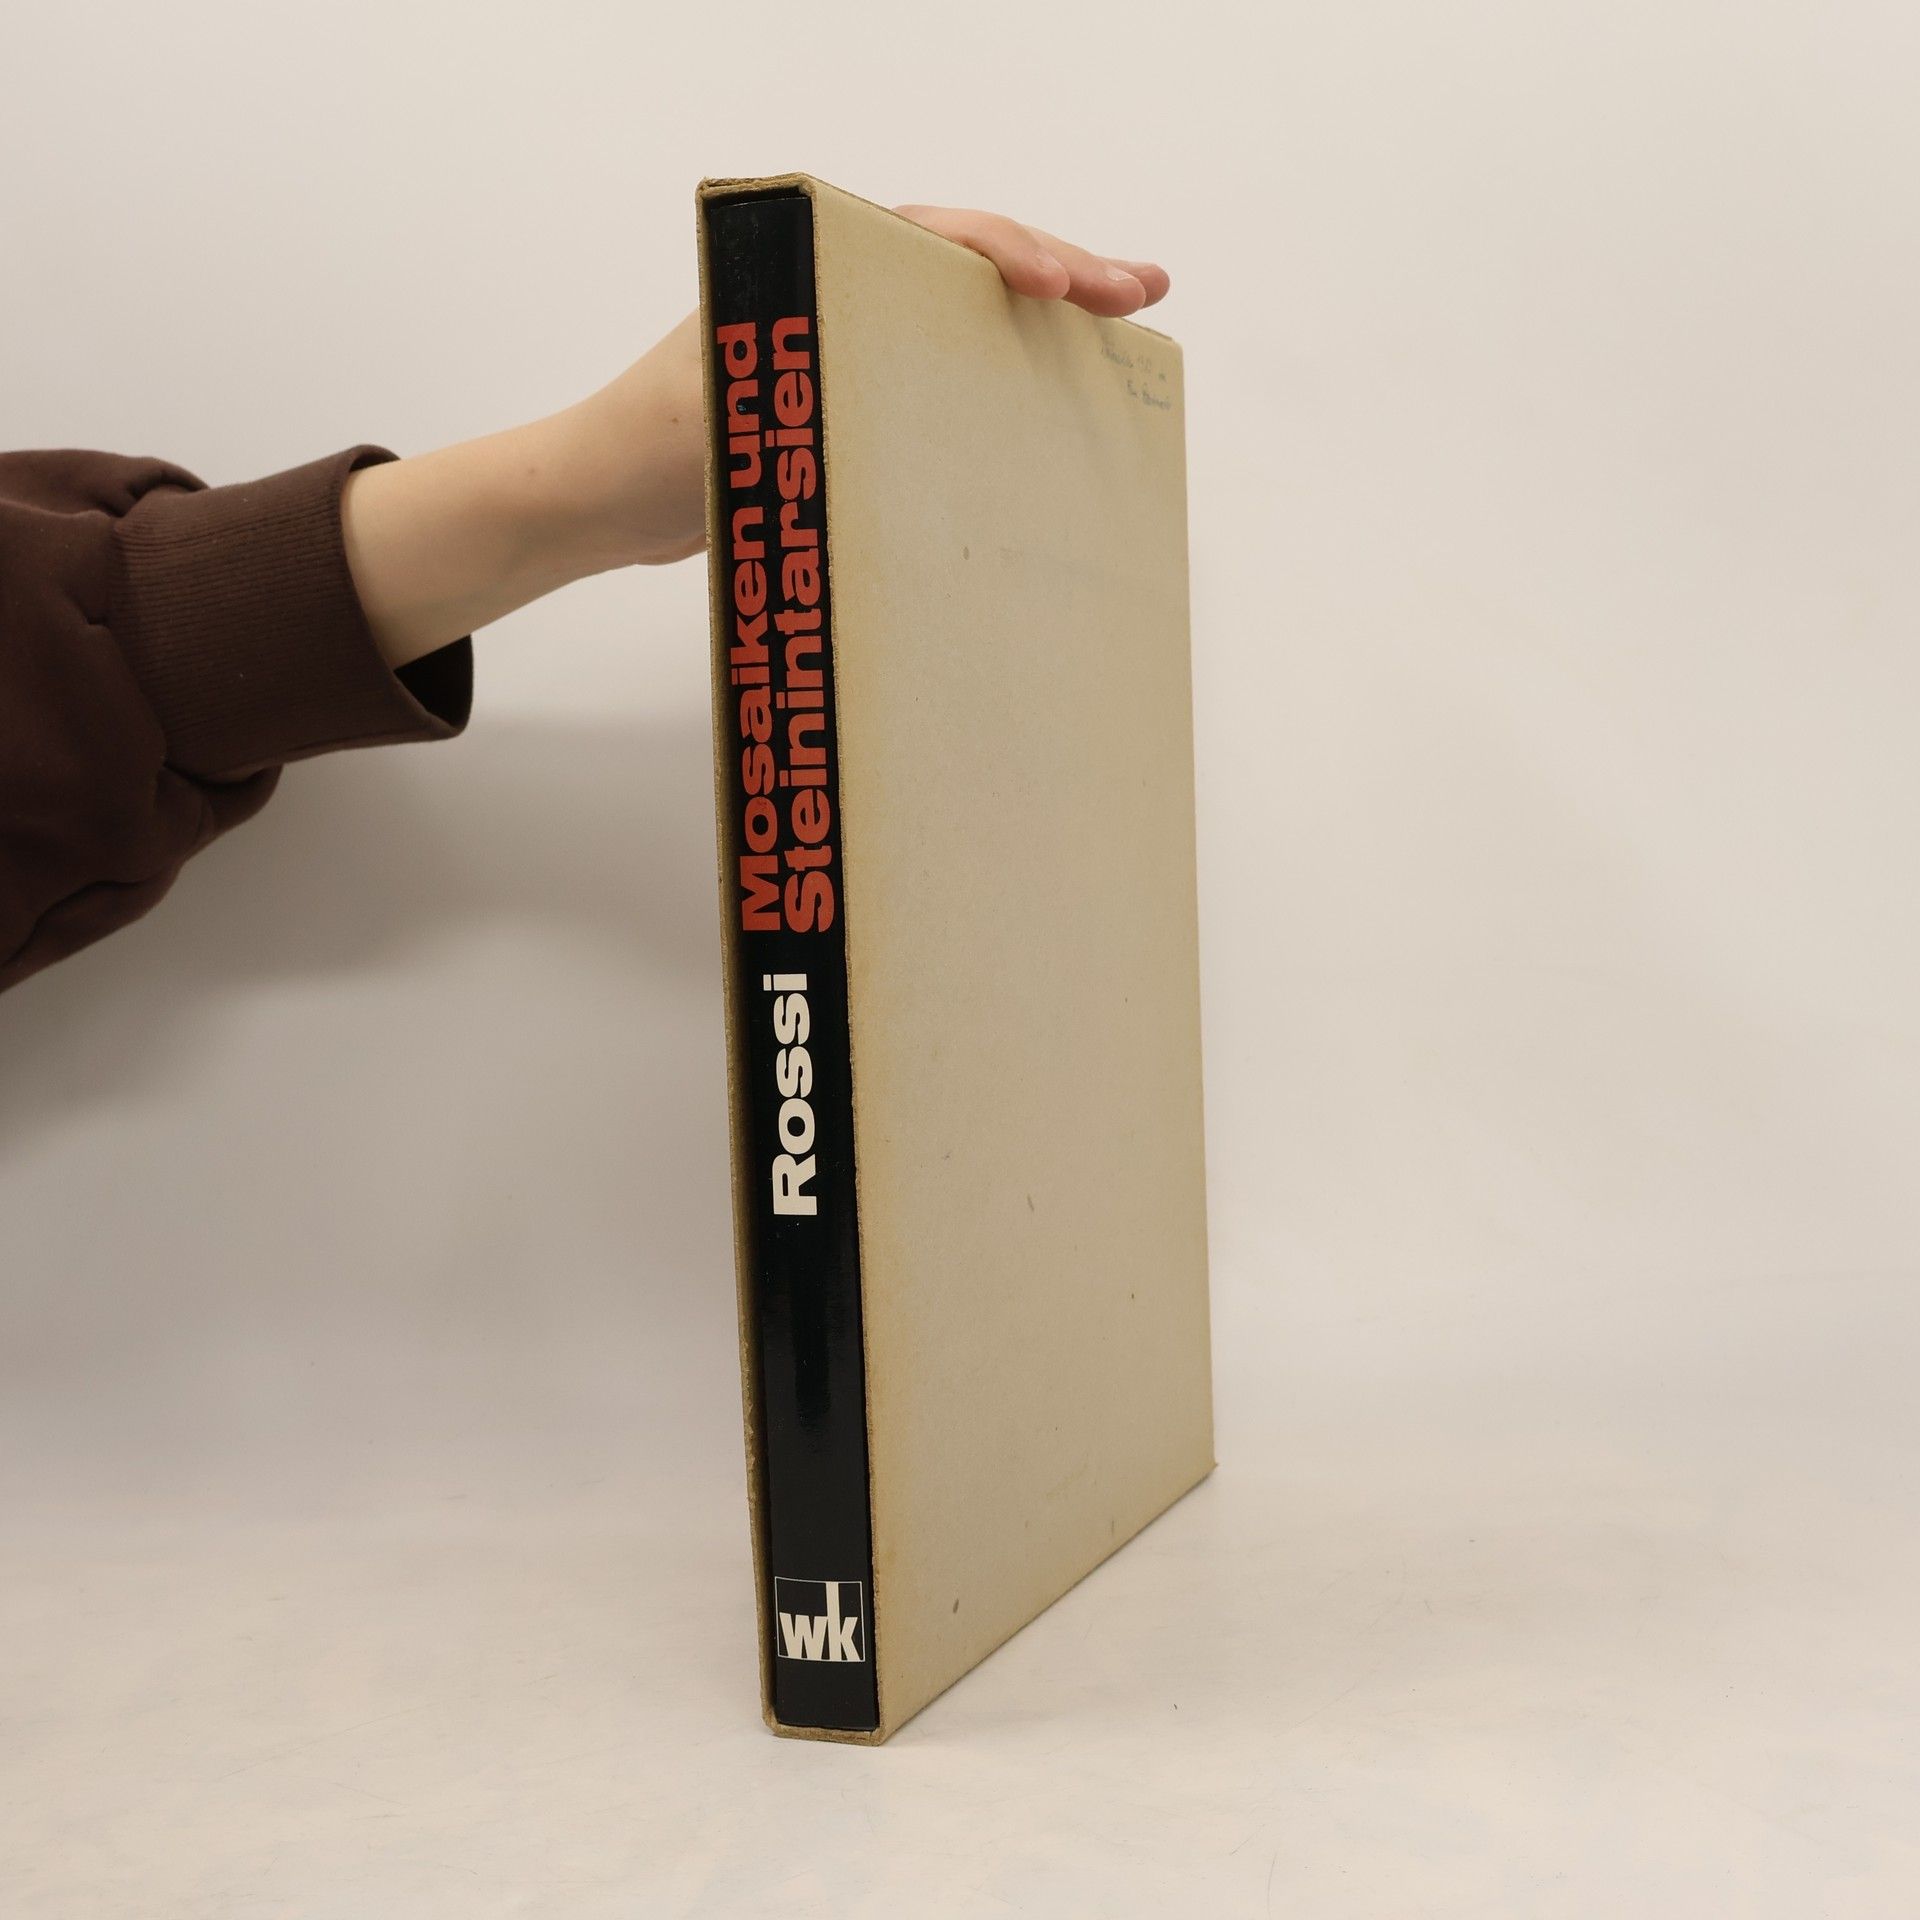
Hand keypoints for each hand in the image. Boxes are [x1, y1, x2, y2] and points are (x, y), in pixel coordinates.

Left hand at [565, 205, 1171, 571]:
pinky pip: (944, 362)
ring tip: (1128, 317)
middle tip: (1142, 290)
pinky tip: (1057, 384)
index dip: (1002, 252)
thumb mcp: (720, 421)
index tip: (1060, 286)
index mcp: (805, 269)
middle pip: (965, 261)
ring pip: (964, 308)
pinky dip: (1004, 365)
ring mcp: (846, 337)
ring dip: (1047, 312)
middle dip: (1059, 269)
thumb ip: (786, 400)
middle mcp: (833, 289)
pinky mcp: (850, 391)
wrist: (597, 501)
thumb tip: (865, 399)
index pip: (925, 237)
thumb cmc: (645, 454)